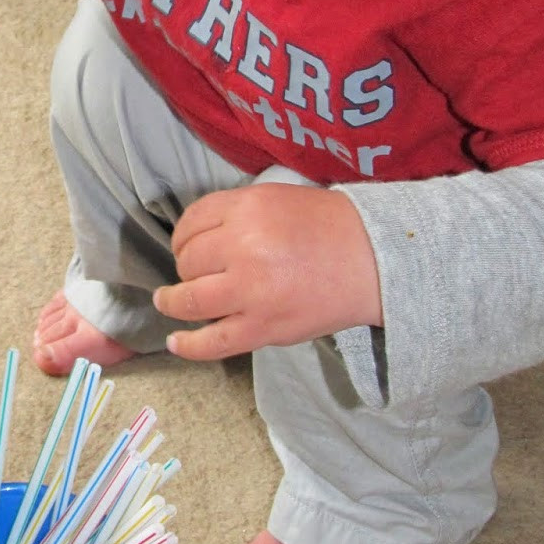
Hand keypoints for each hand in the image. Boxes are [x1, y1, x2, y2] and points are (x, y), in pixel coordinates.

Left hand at [153, 183, 382, 359]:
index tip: (186, 245)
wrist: (375, 260)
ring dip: (172, 301)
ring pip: (189, 300)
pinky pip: (213, 342)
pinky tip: (176, 342)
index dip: (183, 236)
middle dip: (186, 266)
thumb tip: (198, 236)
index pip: (192, 222)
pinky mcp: (262, 328)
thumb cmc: (328, 225)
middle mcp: (243, 247)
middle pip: (189, 260)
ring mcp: (250, 291)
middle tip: (194, 272)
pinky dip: (188, 345)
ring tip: (168, 301)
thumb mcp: (275, 198)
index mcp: (246, 209)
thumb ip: (235, 212)